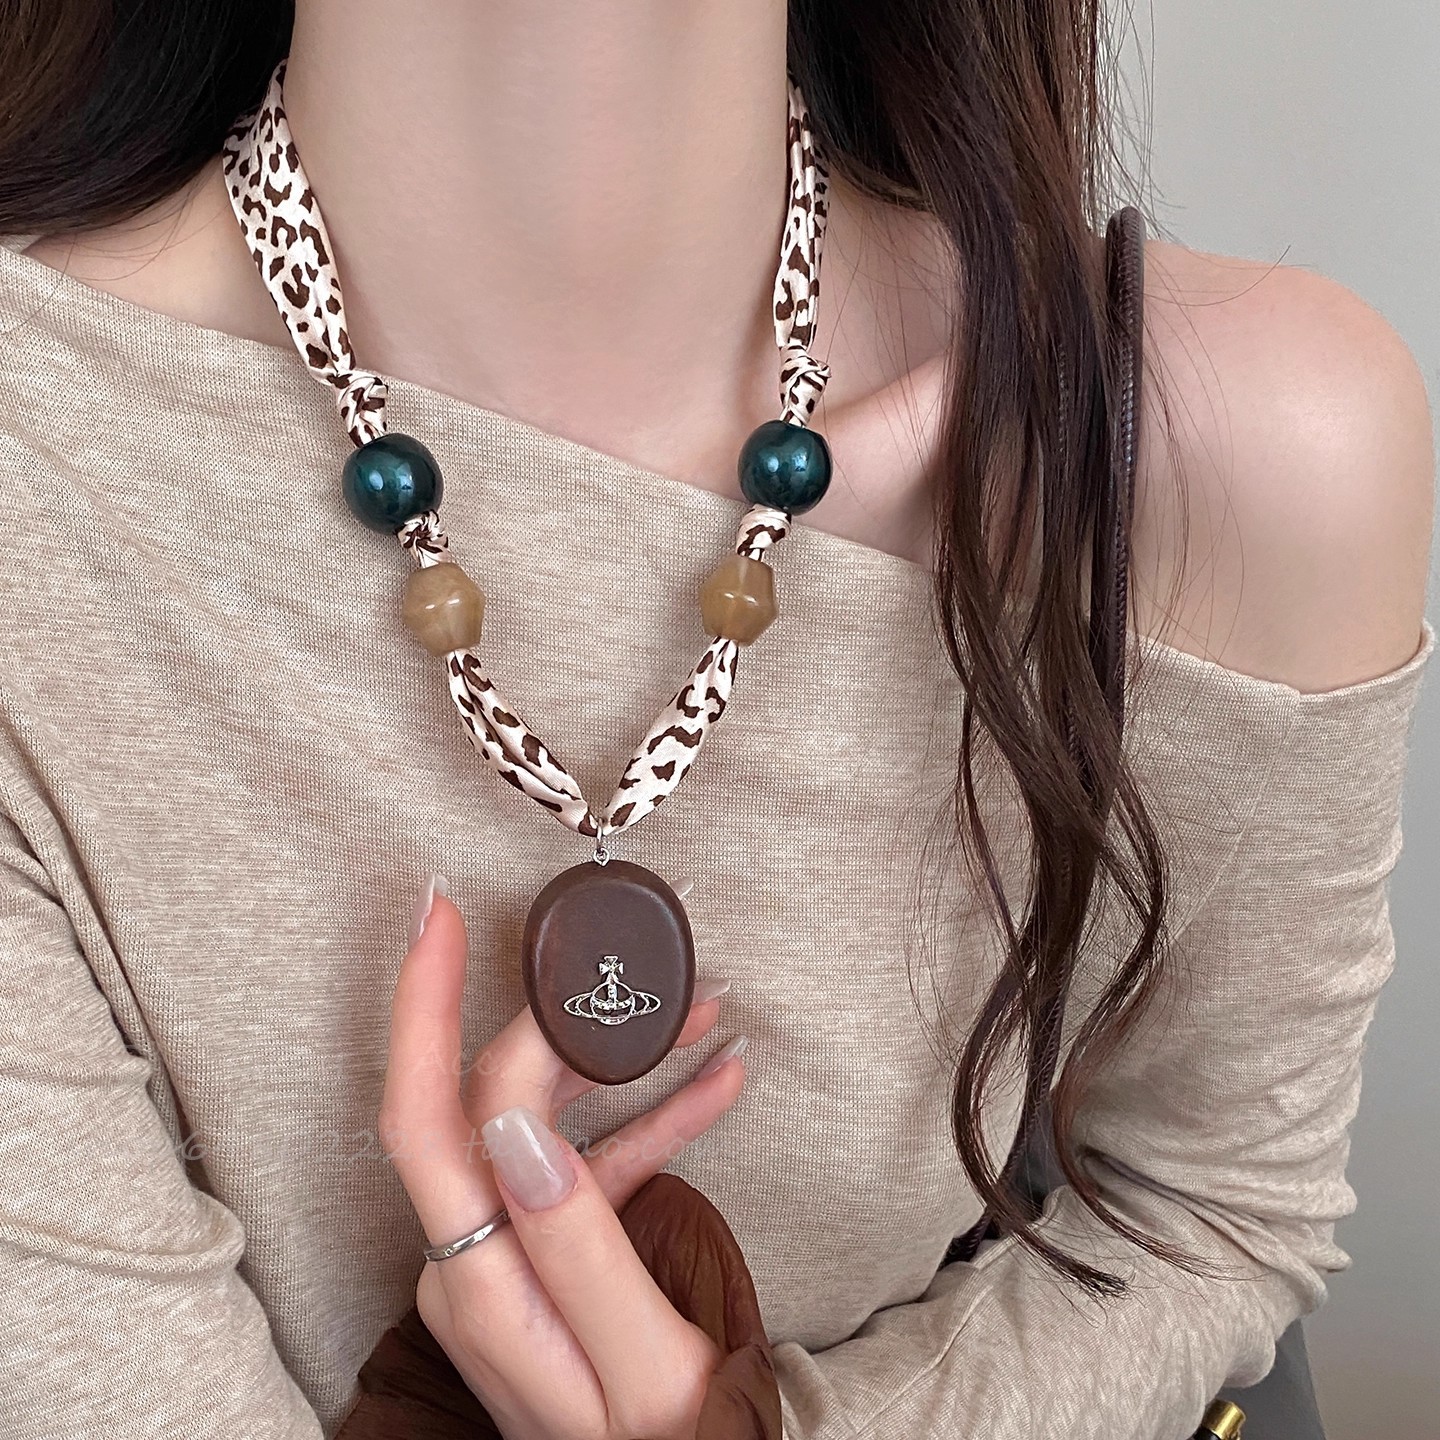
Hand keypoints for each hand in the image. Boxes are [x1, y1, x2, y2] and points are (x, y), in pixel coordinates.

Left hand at [378, 878, 748, 1439]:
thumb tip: (515, 1121)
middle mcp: (474, 1258)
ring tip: (700, 1009)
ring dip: (622, 1064)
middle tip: (633, 975)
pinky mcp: (546, 1254)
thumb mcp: (636, 1361)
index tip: (436, 916)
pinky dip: (649, 1120)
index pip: (424, 1114)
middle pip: (494, 1100)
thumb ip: (575, 1243)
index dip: (421, 1005)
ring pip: (547, 1121)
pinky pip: (590, 1167)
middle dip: (562, 1023)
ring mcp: (508, 1254)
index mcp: (480, 1280)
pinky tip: (713, 1085)